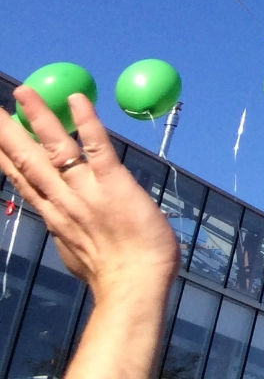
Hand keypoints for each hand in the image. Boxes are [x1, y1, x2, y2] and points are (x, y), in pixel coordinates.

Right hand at [0, 88, 177, 301]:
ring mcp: (86, 190)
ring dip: (39, 117)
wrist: (135, 287)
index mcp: (56, 215)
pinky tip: (77, 100)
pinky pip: (98, 147)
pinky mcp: (113, 183)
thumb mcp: (81, 253)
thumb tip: (67, 232)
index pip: (25, 180)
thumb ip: (72, 234)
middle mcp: (64, 200)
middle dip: (8, 133)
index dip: (7, 158)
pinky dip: (87, 122)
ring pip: (55, 147)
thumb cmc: (116, 273)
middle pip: (28, 160)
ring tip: (22, 92)